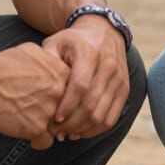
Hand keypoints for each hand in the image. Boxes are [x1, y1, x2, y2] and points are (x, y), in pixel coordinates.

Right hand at [0, 43, 69, 148]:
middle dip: (57, 114)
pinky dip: (37, 141)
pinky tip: (27, 134)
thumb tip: (50, 62)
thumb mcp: (31, 51)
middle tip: (43, 115)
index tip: (53, 102)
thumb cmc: (1, 66)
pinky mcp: (37, 128)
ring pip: (58, 128)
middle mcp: (60, 92)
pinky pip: (46, 142)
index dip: (62, 98)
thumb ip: (48, 59)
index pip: (73, 91)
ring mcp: (50, 111)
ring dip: (48, 129)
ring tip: (34, 124)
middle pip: (67, 110)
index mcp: (61, 72)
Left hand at [41, 15, 129, 140]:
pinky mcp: (124, 89)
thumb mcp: (56, 41)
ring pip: (102, 114)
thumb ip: (47, 59)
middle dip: (72, 123)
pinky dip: (96, 129)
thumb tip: (40, 83)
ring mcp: (119, 78)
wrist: (104, 31)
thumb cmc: (74, 40)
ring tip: (66, 134)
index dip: (67, 105)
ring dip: (83, 129)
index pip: (80, 85)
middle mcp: (108, 66)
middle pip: (91, 104)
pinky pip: (112, 117)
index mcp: (90, 52)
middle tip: (56, 131)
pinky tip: (81, 131)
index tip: (54, 118)